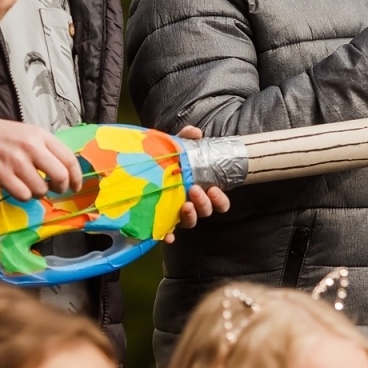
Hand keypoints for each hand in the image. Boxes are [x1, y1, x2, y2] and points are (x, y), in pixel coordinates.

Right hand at [0, 117, 84, 200]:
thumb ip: (45, 147)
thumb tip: (64, 168)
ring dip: (39, 193)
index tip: (75, 186)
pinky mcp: (2, 175)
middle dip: (61, 188)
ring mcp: (16, 161)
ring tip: (31, 186)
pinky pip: (23, 195)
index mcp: (40, 135)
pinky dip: (24, 196)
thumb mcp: (26, 132)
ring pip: (41, 189)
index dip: (76, 177)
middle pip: (60, 176)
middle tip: (55, 189)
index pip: (69, 159)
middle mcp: (31, 147)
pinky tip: (18, 189)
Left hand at [164, 125, 231, 241]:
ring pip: (191, 222)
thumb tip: (195, 132)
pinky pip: (167, 233)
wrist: (146, 169)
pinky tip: (168, 235)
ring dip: (191, 216)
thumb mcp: (178, 148)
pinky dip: (169, 236)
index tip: (214, 188)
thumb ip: (187, 138)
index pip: (220, 203)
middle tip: (195, 190)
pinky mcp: (163, 220)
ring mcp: (178, 214)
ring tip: (185, 205)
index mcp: (202, 191)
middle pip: (206, 212)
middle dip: (204, 203)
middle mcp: (194, 204)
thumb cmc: (170, 162)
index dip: (220, 199)